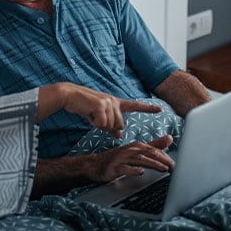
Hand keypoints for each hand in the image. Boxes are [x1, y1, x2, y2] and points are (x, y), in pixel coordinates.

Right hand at [39, 83, 161, 137]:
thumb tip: (119, 135)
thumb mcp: (98, 116)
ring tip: (91, 114)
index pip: (134, 105)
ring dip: (99, 125)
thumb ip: (110, 125)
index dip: (147, 109)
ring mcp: (108, 102)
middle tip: (95, 118)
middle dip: (107, 127)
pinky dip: (94, 123)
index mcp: (115, 102)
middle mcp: (114, 101)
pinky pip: (102, 124)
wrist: (70, 95)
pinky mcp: (101, 105)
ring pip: (111, 126)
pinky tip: (88, 114)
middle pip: (119, 125)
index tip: (160, 109)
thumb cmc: (84, 106)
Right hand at [87, 135, 174, 182]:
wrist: (95, 165)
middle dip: (163, 160)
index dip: (167, 157)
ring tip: (163, 169)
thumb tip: (170, 138)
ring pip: (139, 160)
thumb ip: (154, 145)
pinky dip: (133, 170)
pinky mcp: (114, 168)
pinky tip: (140, 172)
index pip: (155, 150)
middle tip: (174, 168)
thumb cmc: (118, 159)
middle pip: (149, 154)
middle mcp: (131, 150)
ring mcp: (122, 159)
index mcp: (137, 146)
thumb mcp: (137, 151)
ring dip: (152, 164)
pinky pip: (124, 169)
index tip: (177, 165)